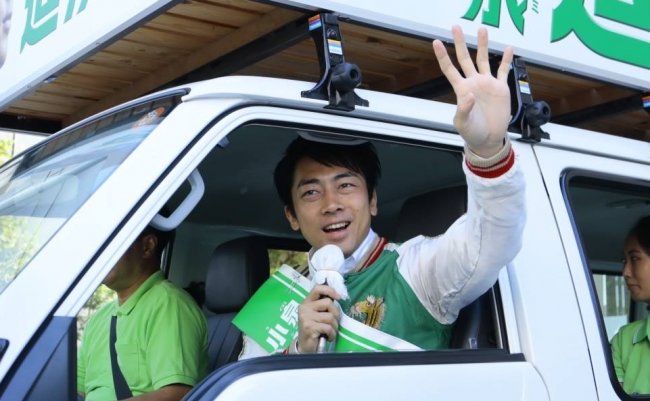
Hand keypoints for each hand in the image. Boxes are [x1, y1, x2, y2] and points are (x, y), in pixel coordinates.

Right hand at [296, 285, 340, 352]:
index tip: (338, 297)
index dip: (329, 290)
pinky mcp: (309, 327)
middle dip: (335, 314)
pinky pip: (328, 327)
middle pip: (328, 303)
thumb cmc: (314, 330)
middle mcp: (304, 308)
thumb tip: (337, 297)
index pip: (317, 288)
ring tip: (329, 332)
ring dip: (334, 326)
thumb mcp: (317, 315)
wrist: (305, 347)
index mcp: (306, 302)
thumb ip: (323, 306)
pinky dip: (332, 334)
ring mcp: (306, 317)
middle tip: (332, 323)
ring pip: (330, 317)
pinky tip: (328, 337)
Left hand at [432, 25, 512, 157]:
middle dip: (460, 43)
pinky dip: (506, 60)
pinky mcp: (500, 88)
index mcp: (461, 89)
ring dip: (483, 45)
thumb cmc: (472, 132)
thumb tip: (469, 95)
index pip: (449, 69)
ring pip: (483, 59)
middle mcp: (473, 82)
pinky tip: (508, 49)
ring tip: (483, 30)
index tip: (436, 42)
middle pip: (465, 58)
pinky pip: (503, 70)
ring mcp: (486, 84)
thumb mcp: (463, 123)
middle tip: (456, 27)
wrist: (488, 139)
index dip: (443, 56)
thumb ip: (464, 109)